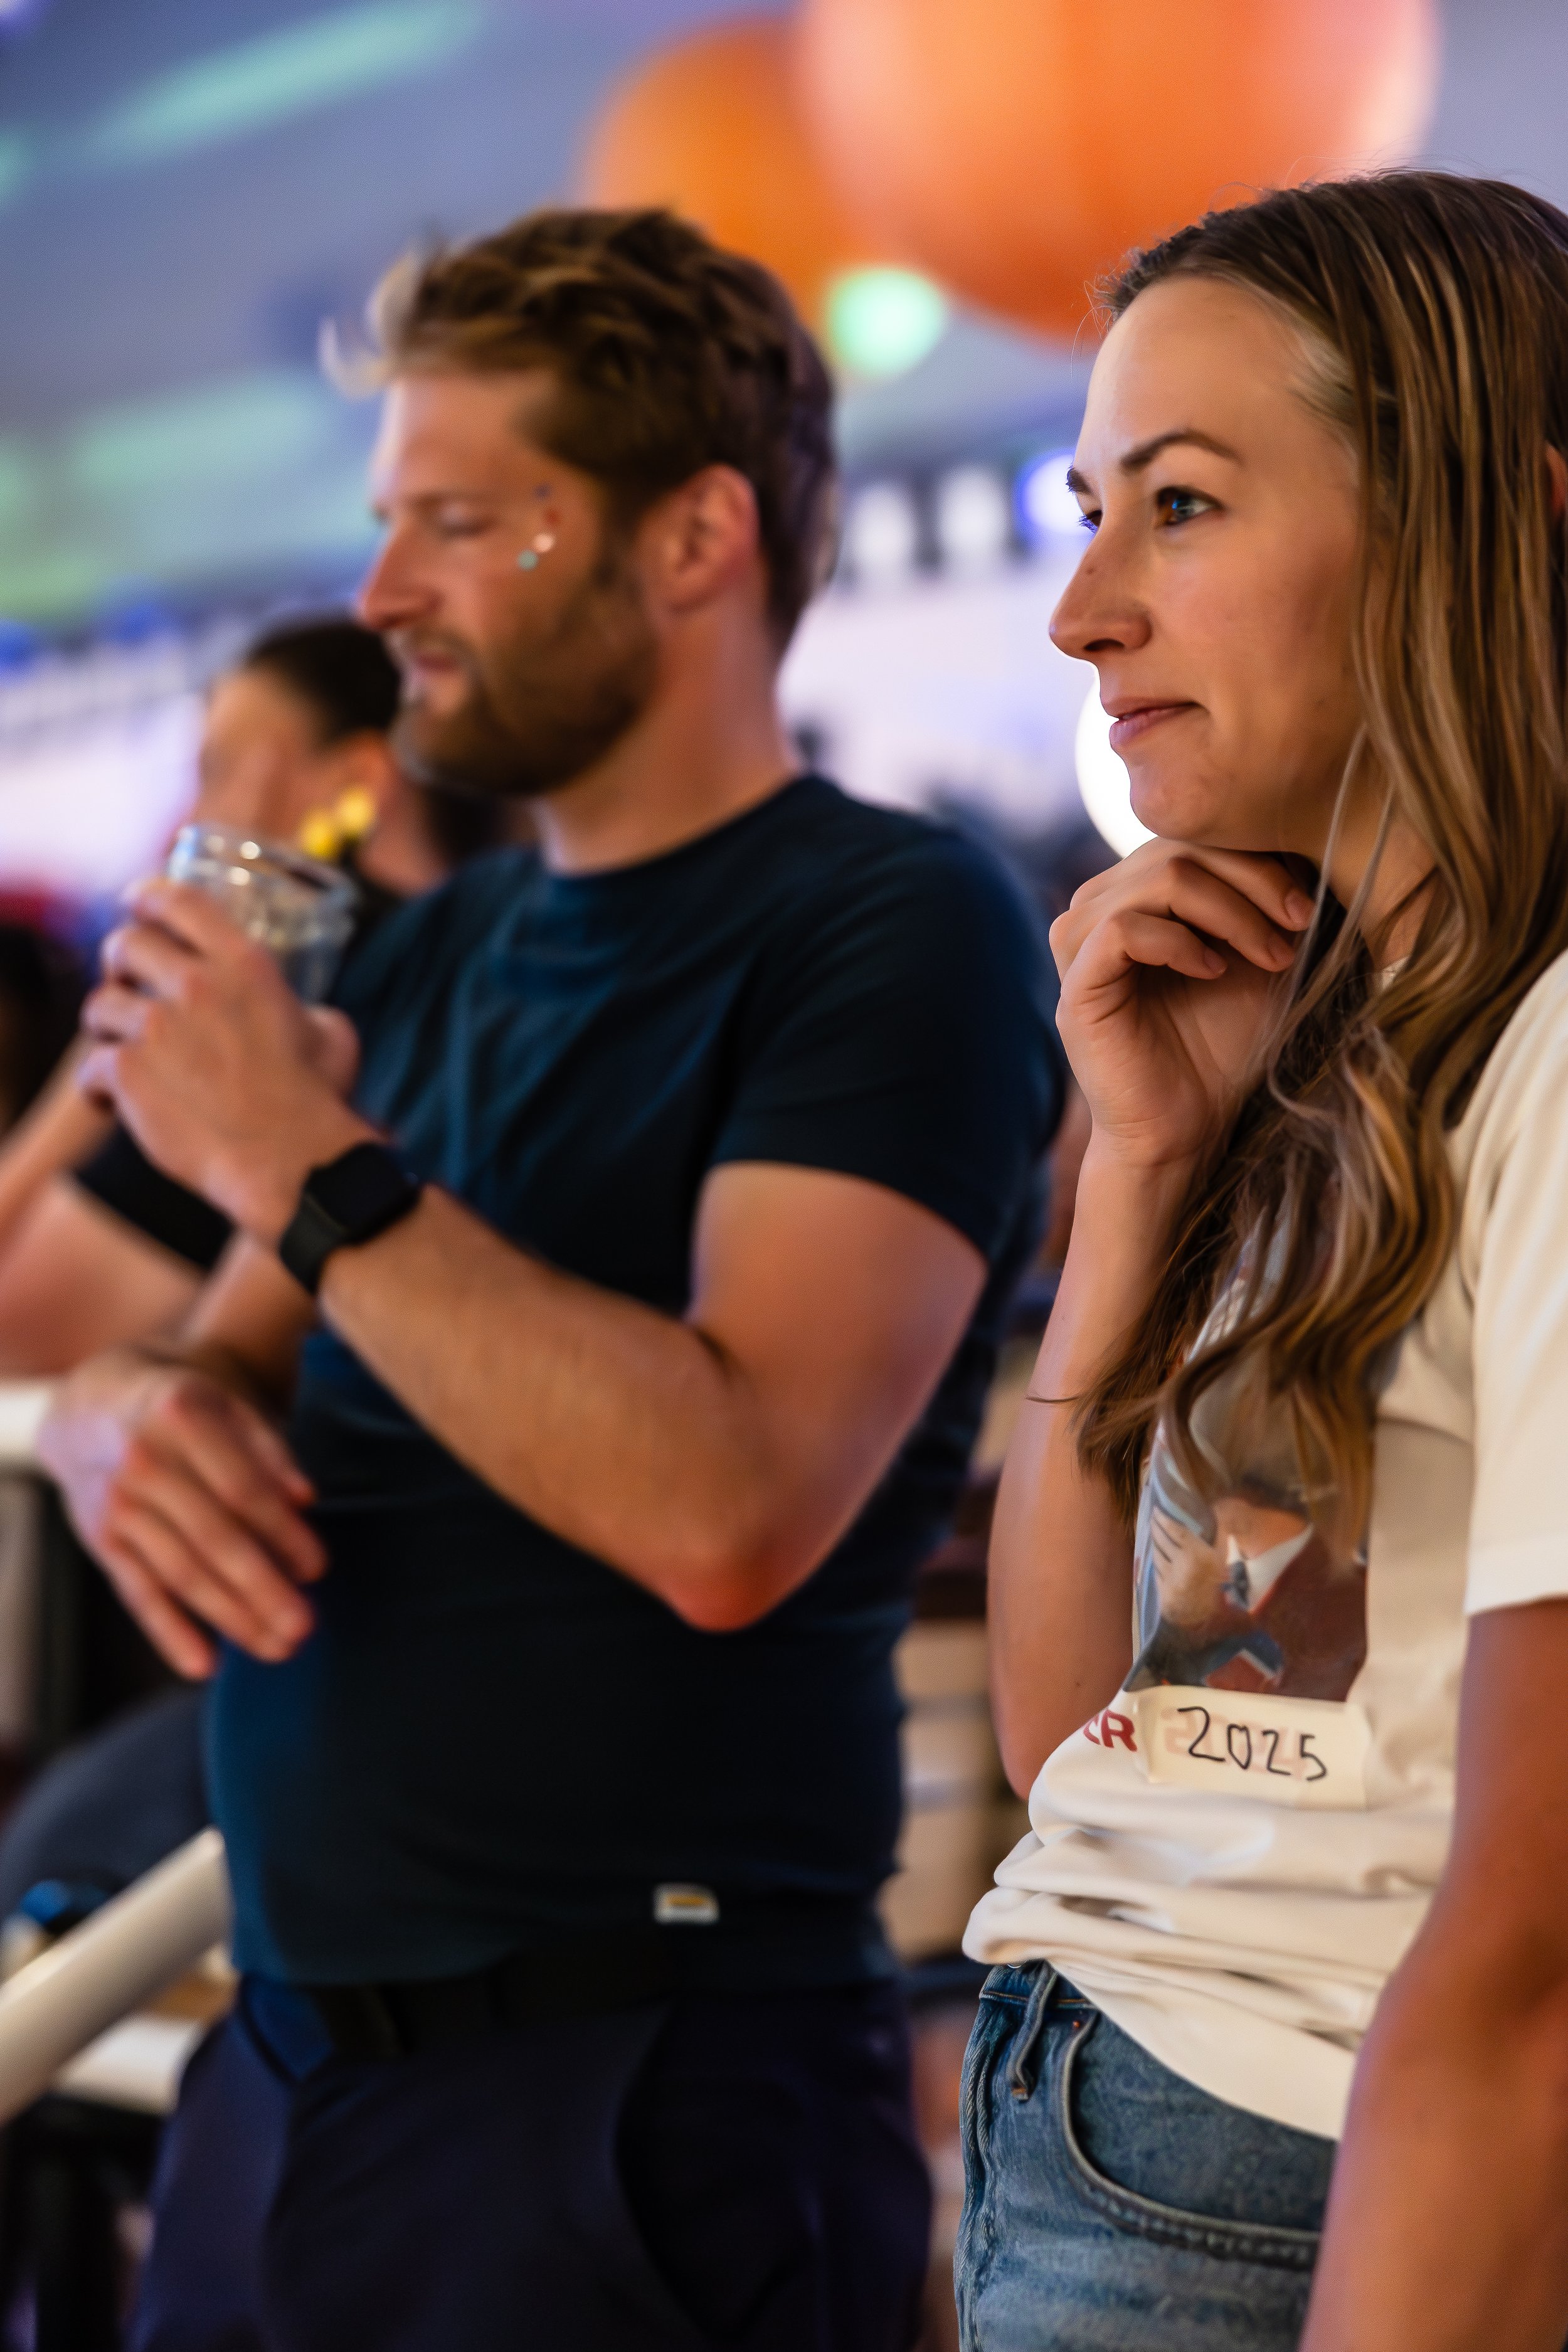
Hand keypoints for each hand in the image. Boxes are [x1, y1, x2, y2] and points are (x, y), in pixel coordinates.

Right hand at [36, 1351, 325, 1676]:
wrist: (88, 1407)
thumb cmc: (181, 1412)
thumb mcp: (225, 1405)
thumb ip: (267, 1448)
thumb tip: (306, 1497)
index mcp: (184, 1419)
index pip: (241, 1487)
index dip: (281, 1531)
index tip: (317, 1568)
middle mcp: (143, 1462)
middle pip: (211, 1537)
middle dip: (261, 1586)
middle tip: (303, 1626)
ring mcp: (116, 1505)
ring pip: (179, 1572)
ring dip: (230, 1616)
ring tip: (275, 1648)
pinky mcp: (100, 1541)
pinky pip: (137, 1593)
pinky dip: (169, 1631)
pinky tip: (203, 1665)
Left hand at [80, 879, 372, 1240]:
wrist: (288, 1162)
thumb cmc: (315, 1103)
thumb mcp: (331, 1035)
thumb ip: (305, 1009)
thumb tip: (300, 1013)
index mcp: (244, 964)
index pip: (178, 900)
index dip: (147, 896)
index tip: (134, 903)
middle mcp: (197, 985)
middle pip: (126, 944)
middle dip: (118, 965)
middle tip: (127, 988)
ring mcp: (157, 1027)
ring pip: (99, 1006)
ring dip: (106, 1030)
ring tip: (123, 1056)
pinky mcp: (128, 1071)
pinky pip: (90, 1068)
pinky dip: (98, 1089)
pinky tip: (114, 1105)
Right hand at [1049, 841, 1313, 1174]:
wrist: (1186, 1130)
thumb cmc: (1223, 1049)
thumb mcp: (1259, 960)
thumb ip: (1265, 902)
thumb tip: (1304, 842)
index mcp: (1137, 894)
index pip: (1193, 838)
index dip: (1256, 859)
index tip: (1308, 909)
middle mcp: (1100, 907)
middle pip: (1177, 849)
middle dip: (1251, 882)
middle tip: (1298, 927)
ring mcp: (1080, 943)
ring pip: (1155, 878)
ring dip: (1227, 912)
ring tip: (1266, 957)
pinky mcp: (1077, 984)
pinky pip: (1122, 928)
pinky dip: (1178, 942)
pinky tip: (1212, 971)